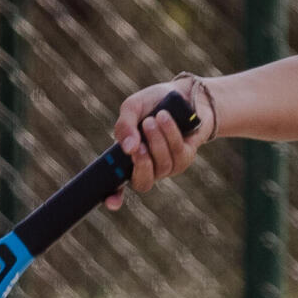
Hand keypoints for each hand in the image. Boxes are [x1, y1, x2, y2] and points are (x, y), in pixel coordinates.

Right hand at [105, 80, 213, 209]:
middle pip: (143, 183)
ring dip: (156, 140)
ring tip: (153, 119)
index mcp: (127, 159)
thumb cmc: (153, 104)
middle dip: (142, 164)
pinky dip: (170, 133)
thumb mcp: (132, 108)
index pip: (116, 187)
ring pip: (162, 165)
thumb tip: (127, 147)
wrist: (184, 95)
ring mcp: (167, 166)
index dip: (113, 198)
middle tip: (139, 144)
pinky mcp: (185, 158)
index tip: (112, 202)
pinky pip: (178, 152)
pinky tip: (165, 117)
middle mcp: (147, 168)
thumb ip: (124, 126)